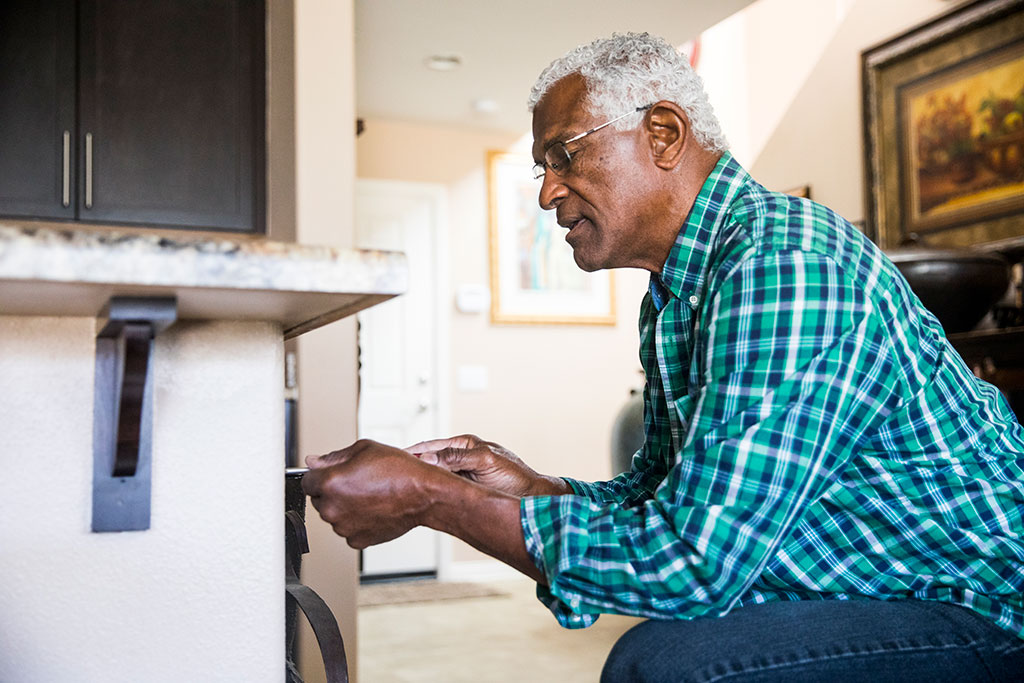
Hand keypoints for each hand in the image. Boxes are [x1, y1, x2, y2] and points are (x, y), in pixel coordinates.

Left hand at [301, 439, 449, 548]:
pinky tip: (373, 508)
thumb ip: (333, 457)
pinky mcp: (356, 540)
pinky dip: (356, 521)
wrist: (422, 494)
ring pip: (334, 515)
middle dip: (332, 491)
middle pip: (318, 499)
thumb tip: (313, 462)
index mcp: (329, 484)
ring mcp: (343, 527)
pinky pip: (348, 529)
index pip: (306, 481)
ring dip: (344, 506)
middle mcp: (332, 508)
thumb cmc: (398, 470)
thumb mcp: (363, 449)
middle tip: (357, 482)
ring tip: (369, 494)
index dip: (320, 475)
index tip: (332, 475)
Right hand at [405, 434, 569, 496]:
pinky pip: (440, 491)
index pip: (430, 445)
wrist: (531, 499)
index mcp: (464, 444)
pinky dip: (429, 494)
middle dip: (411, 467)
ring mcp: (459, 475)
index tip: (395, 459)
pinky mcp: (461, 491)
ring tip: (401, 488)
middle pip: (428, 461)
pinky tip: (420, 500)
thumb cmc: (515, 477)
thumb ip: (457, 457)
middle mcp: (459, 458)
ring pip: (432, 478)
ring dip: (419, 482)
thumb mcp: (485, 461)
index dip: (412, 452)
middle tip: (392, 476)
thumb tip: (429, 457)